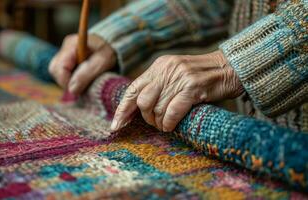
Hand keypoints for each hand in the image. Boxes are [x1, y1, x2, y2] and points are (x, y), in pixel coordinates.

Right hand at [49, 34, 115, 94]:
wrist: (111, 46)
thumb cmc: (108, 52)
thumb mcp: (102, 62)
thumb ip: (87, 75)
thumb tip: (72, 90)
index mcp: (72, 44)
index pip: (59, 67)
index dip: (66, 81)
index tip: (78, 89)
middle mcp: (64, 48)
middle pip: (54, 70)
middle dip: (66, 82)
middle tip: (82, 86)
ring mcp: (63, 54)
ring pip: (56, 73)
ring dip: (68, 82)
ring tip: (84, 81)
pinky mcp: (66, 60)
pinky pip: (61, 74)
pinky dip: (70, 80)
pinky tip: (82, 78)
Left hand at [111, 50, 243, 131]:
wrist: (228, 68)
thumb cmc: (200, 77)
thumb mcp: (174, 74)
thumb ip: (157, 85)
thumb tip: (138, 107)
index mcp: (159, 66)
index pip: (133, 89)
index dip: (123, 109)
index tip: (116, 125)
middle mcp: (166, 69)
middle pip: (143, 101)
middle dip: (146, 118)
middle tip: (155, 123)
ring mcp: (179, 78)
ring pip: (157, 108)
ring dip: (159, 123)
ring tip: (165, 125)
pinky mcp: (192, 88)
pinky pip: (172, 112)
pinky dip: (169, 123)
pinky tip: (170, 126)